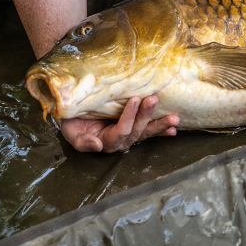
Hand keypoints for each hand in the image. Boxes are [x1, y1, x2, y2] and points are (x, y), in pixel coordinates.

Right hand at [59, 95, 178, 152]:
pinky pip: (149, 131)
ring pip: (146, 131)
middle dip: (146, 116)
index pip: (121, 131)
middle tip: (153, 100)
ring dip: (160, 125)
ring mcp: (129, 135)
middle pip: (137, 131)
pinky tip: (173, 129)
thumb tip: (97, 146)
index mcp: (106, 142)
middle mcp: (120, 140)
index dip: (129, 117)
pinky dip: (161, 130)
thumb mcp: (72, 133)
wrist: (74, 116)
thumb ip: (83, 142)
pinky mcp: (134, 129)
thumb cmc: (72, 123)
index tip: (135, 99)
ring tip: (174, 119)